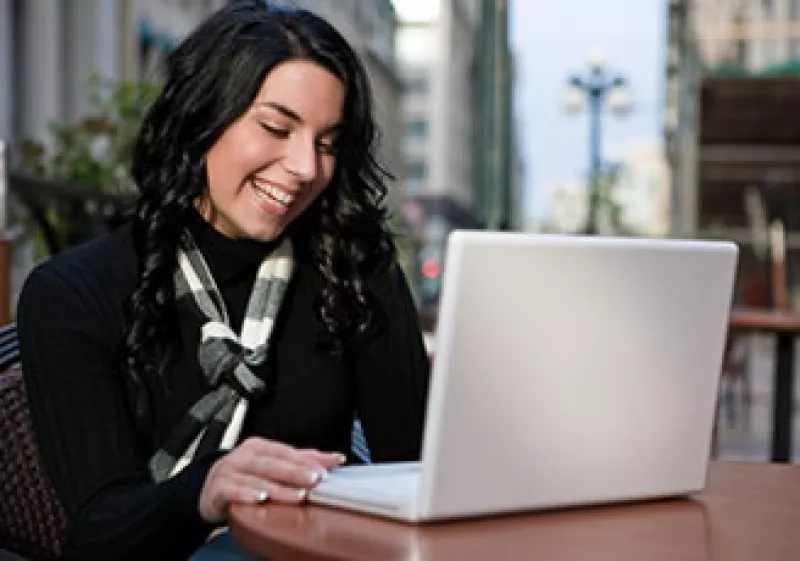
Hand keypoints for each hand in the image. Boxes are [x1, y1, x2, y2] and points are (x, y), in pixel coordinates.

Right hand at [198, 436, 345, 523]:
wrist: (208, 490)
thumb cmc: (243, 477)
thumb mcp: (271, 465)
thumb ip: (301, 462)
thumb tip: (334, 459)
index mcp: (260, 447)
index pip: (287, 452)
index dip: (308, 460)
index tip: (328, 467)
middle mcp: (245, 456)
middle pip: (274, 463)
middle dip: (297, 472)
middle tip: (316, 479)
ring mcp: (230, 470)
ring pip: (257, 478)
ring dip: (278, 486)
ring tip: (297, 494)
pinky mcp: (217, 488)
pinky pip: (232, 490)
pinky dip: (246, 494)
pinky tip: (260, 499)